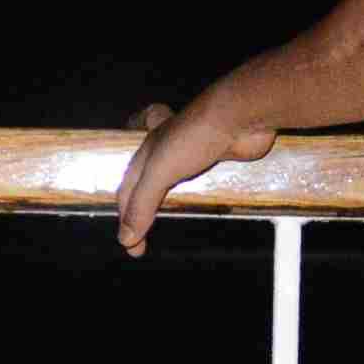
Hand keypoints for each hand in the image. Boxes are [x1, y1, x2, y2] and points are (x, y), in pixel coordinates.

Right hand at [114, 94, 272, 253]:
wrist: (239, 118)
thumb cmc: (194, 136)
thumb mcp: (160, 170)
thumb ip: (142, 204)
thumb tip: (125, 239)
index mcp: (145, 154)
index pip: (126, 192)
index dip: (125, 218)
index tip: (130, 245)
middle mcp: (164, 155)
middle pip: (145, 190)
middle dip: (140, 215)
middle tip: (142, 243)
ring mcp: (189, 158)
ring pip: (172, 187)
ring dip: (167, 207)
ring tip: (166, 228)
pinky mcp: (213, 162)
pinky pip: (200, 185)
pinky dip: (195, 200)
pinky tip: (197, 210)